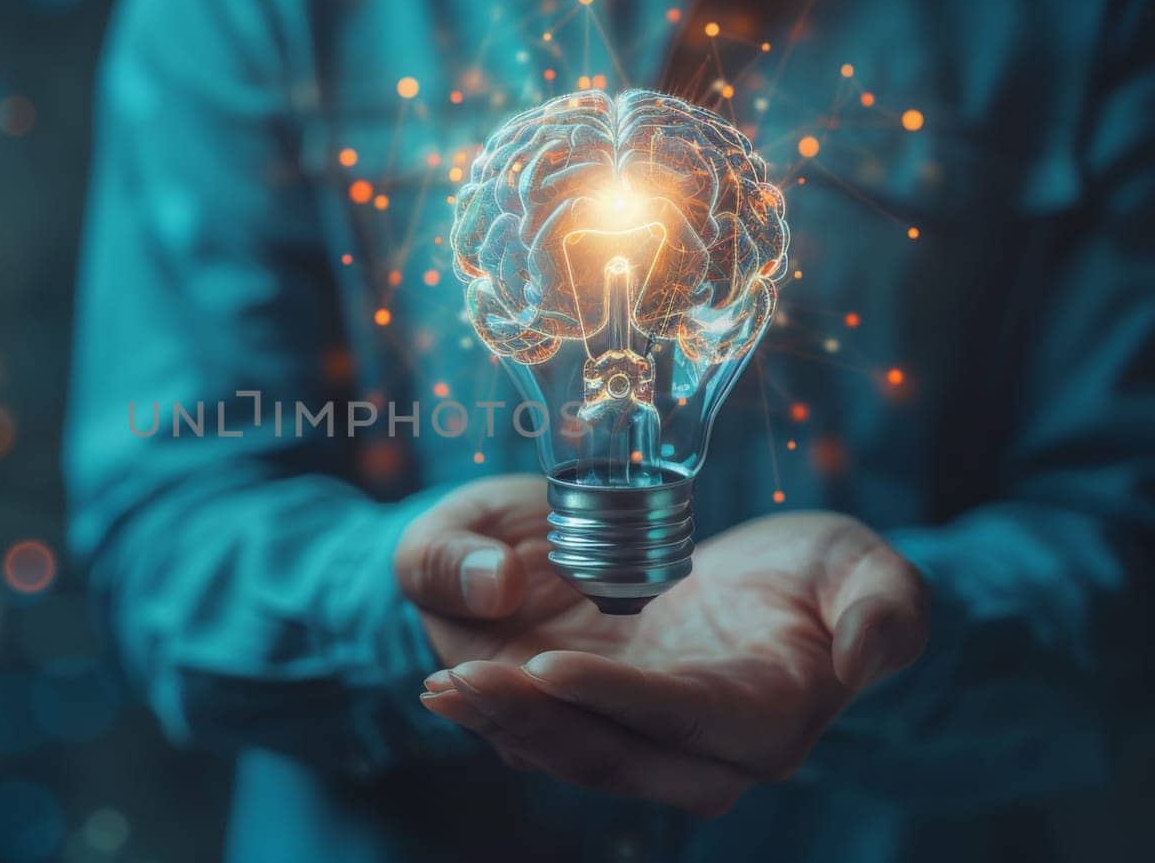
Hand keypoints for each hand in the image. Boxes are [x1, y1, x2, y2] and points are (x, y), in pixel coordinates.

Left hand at [396, 484, 927, 816]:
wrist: (791, 590)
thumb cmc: (832, 578)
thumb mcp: (873, 572)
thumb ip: (885, 612)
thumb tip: (864, 662)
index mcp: (768, 716)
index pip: (680, 715)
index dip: (614, 695)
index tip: (546, 663)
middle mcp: (709, 752)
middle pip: (611, 750)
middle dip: (531, 721)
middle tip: (458, 681)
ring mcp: (657, 742)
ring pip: (573, 751)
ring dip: (503, 724)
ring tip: (440, 690)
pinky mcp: (621, 725)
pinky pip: (558, 736)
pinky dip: (505, 717)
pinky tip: (451, 690)